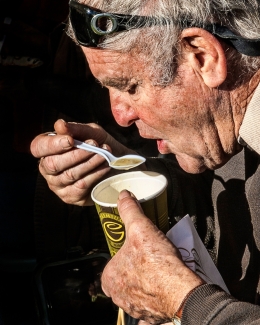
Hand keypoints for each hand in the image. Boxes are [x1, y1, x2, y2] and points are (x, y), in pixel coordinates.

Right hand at [30, 119, 139, 204]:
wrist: (118, 163)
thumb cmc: (98, 144)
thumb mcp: (91, 132)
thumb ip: (75, 129)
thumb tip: (59, 124)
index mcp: (46, 149)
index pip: (38, 147)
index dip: (53, 145)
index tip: (71, 140)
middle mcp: (47, 169)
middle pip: (53, 164)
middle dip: (76, 154)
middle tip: (95, 145)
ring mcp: (57, 185)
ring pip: (69, 175)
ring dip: (89, 163)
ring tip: (104, 154)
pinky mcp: (70, 197)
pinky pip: (81, 186)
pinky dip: (95, 174)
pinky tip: (105, 166)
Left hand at [101, 190, 203, 323]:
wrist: (180, 289)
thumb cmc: (156, 261)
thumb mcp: (140, 228)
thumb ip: (129, 210)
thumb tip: (123, 195)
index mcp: (109, 278)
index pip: (113, 264)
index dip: (124, 256)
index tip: (135, 251)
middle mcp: (118, 296)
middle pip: (124, 279)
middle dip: (134, 272)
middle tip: (148, 261)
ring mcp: (134, 309)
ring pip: (136, 294)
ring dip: (144, 287)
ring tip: (157, 274)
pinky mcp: (150, 317)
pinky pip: (148, 309)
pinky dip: (153, 304)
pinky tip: (160, 296)